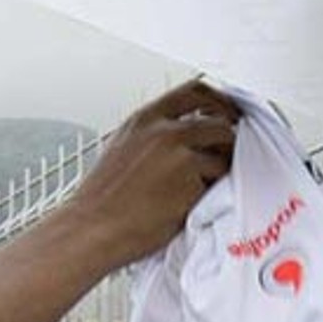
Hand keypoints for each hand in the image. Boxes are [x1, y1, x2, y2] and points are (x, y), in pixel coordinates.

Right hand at [65, 80, 238, 264]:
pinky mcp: (190, 180)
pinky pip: (218, 182)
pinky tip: (187, 204)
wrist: (92, 229)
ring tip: (197, 188)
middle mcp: (163, 131)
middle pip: (219, 120)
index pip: (194, 92)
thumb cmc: (102, 201)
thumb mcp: (122, 150)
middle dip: (229, 138)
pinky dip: (211, 193)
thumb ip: (153, 136)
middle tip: (229, 152)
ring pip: (223, 152)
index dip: (219, 101)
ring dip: (220, 168)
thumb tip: (183, 136)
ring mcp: (179, 154)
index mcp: (144, 120)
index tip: (229, 112)